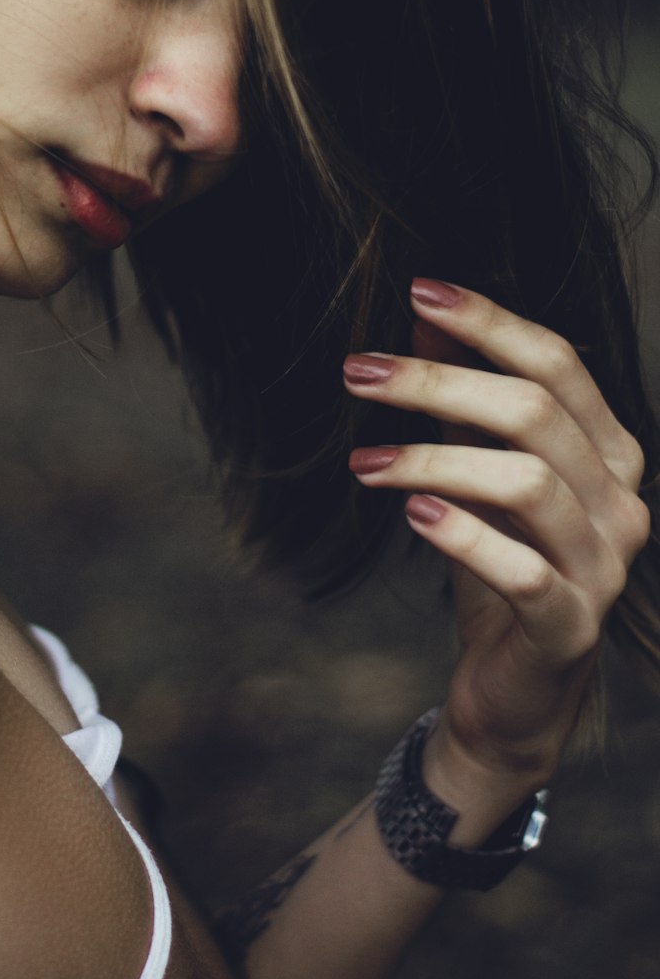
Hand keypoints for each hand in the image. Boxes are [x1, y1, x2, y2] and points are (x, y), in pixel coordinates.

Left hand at [344, 279, 650, 805]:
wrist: (515, 689)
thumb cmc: (498, 564)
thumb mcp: (476, 471)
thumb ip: (461, 400)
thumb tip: (422, 313)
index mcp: (608, 452)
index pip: (558, 363)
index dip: (489, 322)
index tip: (416, 290)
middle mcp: (622, 502)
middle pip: (535, 413)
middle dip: (438, 382)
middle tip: (357, 370)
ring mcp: (605, 567)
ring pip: (528, 482)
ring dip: (432, 458)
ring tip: (360, 460)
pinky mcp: (571, 626)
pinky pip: (524, 571)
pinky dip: (464, 536)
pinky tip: (410, 515)